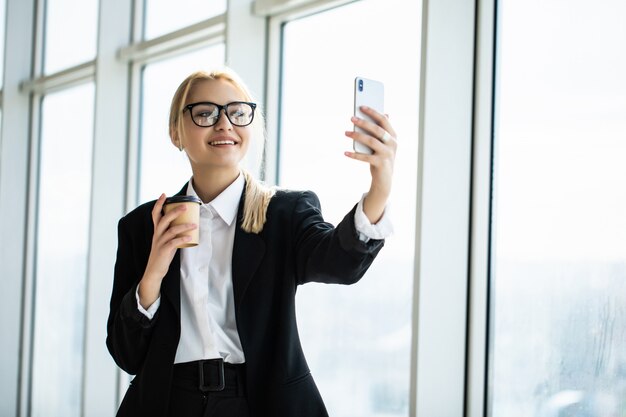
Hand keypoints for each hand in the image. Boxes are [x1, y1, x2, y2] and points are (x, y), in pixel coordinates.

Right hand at [138, 194, 196, 307]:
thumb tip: (185, 225)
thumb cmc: (162, 255)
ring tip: (194, 224)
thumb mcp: (166, 241)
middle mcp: (157, 235)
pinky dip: (182, 239)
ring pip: (171, 231)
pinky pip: (173, 243)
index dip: (159, 204)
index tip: (164, 194)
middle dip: (174, 211)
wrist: (154, 271)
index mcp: (157, 231)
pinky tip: (190, 237)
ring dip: (183, 226)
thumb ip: (172, 233)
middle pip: (164, 219)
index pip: (155, 214)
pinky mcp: (164, 251)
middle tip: (185, 206)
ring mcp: (160, 243)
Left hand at [344, 106, 396, 223]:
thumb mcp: (381, 144)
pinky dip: (354, 155)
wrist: (385, 180)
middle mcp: (393, 144)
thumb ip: (378, 131)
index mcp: (393, 136)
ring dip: (357, 136)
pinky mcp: (381, 164)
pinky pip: (365, 157)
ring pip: (371, 141)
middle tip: (352, 118)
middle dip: (364, 122)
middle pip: (377, 130)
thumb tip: (373, 115)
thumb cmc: (380, 158)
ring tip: (346, 132)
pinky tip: (345, 152)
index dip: (373, 112)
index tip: (362, 106)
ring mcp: (387, 154)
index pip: (384, 120)